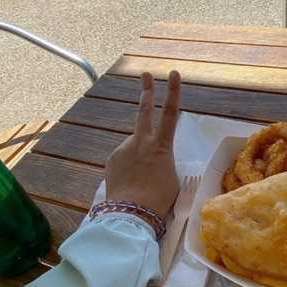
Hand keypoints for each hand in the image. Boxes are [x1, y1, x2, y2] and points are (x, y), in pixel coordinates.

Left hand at [105, 71, 180, 217]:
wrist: (132, 212)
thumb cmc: (159, 198)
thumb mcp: (171, 176)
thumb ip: (163, 160)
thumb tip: (153, 156)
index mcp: (161, 146)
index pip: (170, 113)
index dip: (173, 92)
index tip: (174, 74)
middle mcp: (141, 142)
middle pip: (144, 110)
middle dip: (147, 91)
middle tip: (146, 75)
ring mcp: (124, 149)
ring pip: (134, 145)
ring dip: (138, 156)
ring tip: (141, 179)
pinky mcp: (112, 159)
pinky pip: (123, 158)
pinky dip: (128, 166)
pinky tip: (130, 182)